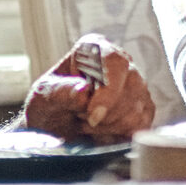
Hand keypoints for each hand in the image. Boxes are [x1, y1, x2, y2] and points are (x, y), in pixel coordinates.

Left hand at [22, 34, 154, 143]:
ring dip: (109, 127)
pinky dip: (120, 136)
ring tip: (88, 124)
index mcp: (94, 49)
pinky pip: (141, 125)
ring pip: (137, 110)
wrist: (54, 128)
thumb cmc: (48, 106)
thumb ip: (59, 92)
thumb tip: (82, 92)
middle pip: (132, 87)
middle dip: (105, 115)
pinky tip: (101, 133)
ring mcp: (136, 85)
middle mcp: (120, 62)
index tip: (93, 116)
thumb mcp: (42, 97)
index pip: (115, 61)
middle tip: (80, 119)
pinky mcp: (143, 108)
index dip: (109, 91)